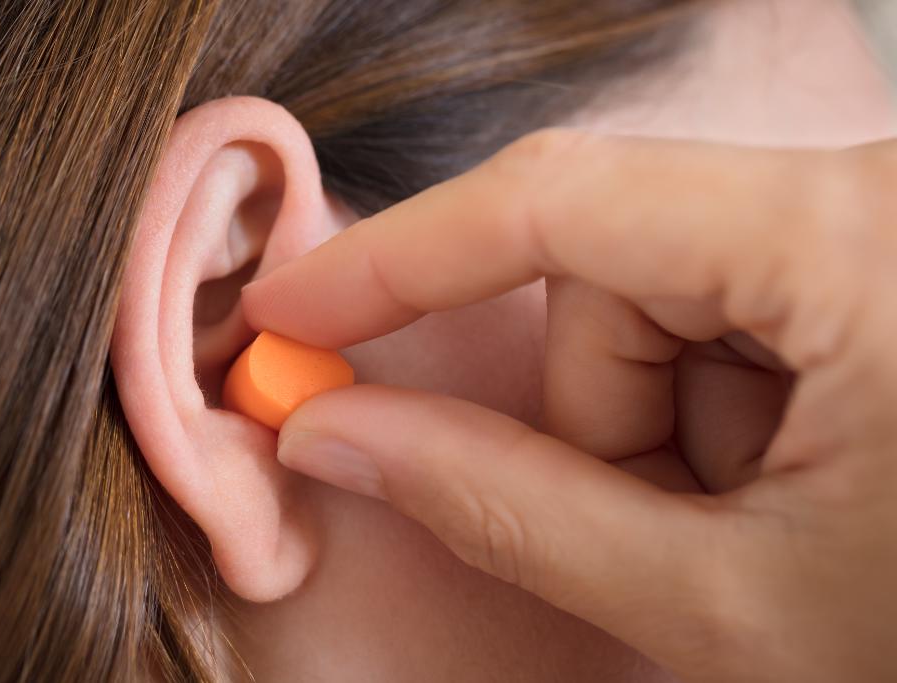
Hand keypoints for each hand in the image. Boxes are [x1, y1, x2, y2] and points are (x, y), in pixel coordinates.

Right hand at [241, 130, 896, 682]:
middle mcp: (884, 192)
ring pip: (672, 289)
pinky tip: (811, 480)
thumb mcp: (727, 607)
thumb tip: (338, 429)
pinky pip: (737, 297)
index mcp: (864, 243)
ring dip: (673, 417)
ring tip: (774, 521)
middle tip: (681, 531)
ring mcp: (889, 217)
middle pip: (618, 264)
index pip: (559, 200)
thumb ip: (504, 508)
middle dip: (604, 409)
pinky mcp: (889, 253)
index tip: (300, 308)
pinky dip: (728, 398)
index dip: (401, 257)